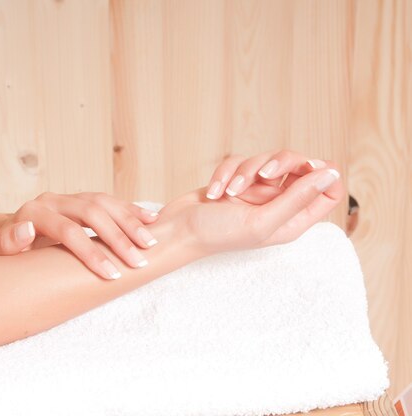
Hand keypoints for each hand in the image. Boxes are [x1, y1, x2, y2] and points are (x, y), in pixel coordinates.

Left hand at [0, 192, 158, 279]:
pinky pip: (110, 201)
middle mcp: (54, 200)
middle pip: (92, 212)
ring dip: (130, 221)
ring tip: (151, 242)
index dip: (91, 252)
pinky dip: (131, 209)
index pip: (68, 230)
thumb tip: (25, 230)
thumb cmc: (7, 251)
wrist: (9, 235)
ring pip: (105, 202)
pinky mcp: (82, 199)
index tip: (111, 274)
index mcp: (35, 212)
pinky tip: (151, 219)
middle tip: (137, 261)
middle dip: (117, 237)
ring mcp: (70, 197)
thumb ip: (10, 242)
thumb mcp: (0, 251)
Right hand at [159, 150, 344, 256]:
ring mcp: (256, 191)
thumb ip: (298, 198)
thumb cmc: (218, 234)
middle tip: (264, 174)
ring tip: (229, 192)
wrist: (179, 230)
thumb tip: (331, 174)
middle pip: (298, 166)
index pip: (329, 192)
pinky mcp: (235, 180)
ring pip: (266, 159)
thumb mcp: (262, 220)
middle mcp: (278, 204)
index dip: (322, 174)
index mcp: (293, 219)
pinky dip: (225, 173)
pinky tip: (214, 192)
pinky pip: (240, 161)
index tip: (306, 168)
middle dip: (278, 164)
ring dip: (244, 171)